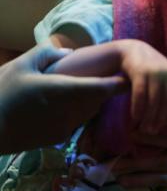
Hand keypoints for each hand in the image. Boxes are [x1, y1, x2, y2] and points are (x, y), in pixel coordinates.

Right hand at [0, 45, 125, 153]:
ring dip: (89, 102)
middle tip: (107, 80)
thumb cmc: (1, 94)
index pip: (102, 88)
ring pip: (88, 112)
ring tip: (80, 91)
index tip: (129, 78)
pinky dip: (75, 114)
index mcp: (64, 91)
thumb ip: (46, 54)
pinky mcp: (59, 139)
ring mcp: (66, 127)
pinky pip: (76, 123)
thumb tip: (68, 51)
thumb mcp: (20, 66)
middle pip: (98, 100)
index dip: (118, 84)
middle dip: (103, 91)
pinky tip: (60, 107)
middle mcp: (71, 111)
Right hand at [119, 40, 166, 133]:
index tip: (163, 126)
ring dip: (148, 118)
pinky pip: (140, 96)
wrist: (131, 50)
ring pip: (154, 102)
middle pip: (166, 104)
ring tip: (143, 128)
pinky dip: (138, 109)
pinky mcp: (141, 72)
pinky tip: (134, 117)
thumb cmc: (149, 71)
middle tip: (151, 131)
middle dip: (158, 120)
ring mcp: (156, 73)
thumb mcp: (164, 79)